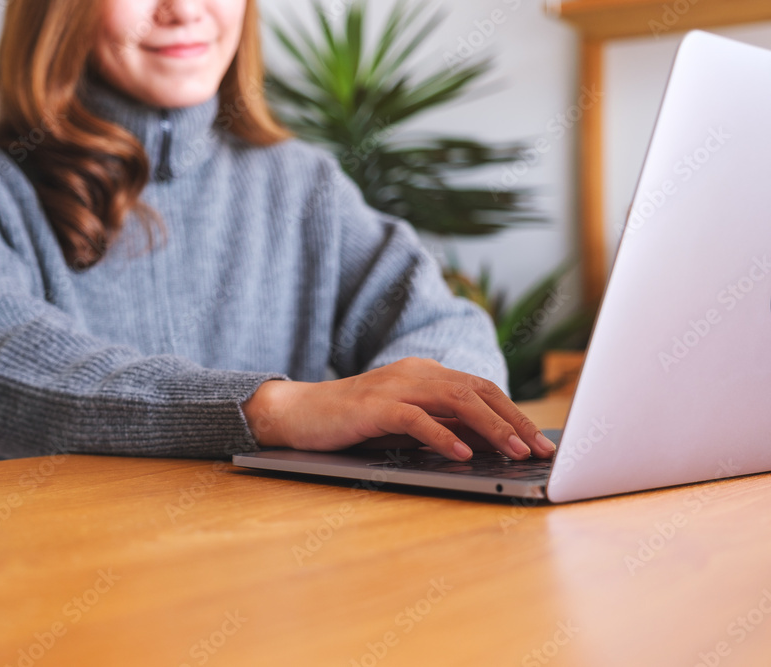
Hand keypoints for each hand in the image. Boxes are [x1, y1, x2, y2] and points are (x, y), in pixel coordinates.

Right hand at [241, 357, 554, 461]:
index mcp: (425, 373)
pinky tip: (463, 454)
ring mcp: (394, 386)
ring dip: (490, 427)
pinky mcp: (373, 406)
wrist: (298, 412)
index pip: (481, 388)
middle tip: (540, 450)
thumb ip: (440, 425)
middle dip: (514, 421)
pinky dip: (443, 436)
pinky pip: (416, 419)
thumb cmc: (352, 422)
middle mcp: (415, 373)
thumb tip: (487, 443)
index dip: (515, 413)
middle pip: (477, 391)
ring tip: (513, 452)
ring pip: (454, 400)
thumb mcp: (405, 422)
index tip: (541, 441)